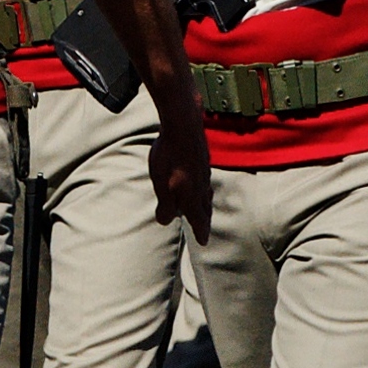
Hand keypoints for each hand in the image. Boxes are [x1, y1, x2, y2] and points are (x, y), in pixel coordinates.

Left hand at [146, 109, 211, 242]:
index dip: (201, 231)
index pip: (198, 219)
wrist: (183, 125)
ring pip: (206, 194)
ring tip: (204, 209)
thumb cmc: (169, 156)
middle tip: (205, 229)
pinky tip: (200, 183)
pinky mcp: (202, 160)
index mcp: (192, 195)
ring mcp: (204, 172)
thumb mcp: (162, 184)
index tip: (203, 242)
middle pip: (205, 208)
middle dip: (204, 220)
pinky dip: (203, 189)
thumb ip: (165, 205)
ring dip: (204, 205)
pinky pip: (204, 181)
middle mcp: (202, 186)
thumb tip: (166, 221)